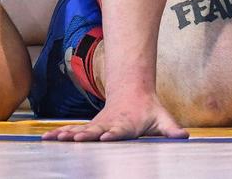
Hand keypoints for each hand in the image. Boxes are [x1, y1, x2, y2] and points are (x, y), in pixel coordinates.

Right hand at [41, 91, 188, 141]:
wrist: (133, 93)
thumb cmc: (149, 111)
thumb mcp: (162, 119)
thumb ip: (171, 128)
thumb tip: (185, 135)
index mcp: (126, 124)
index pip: (119, 130)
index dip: (113, 133)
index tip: (106, 136)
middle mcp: (109, 124)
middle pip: (95, 130)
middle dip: (84, 135)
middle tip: (74, 140)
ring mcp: (98, 125)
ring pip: (80, 130)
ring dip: (66, 135)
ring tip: (52, 139)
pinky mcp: (90, 127)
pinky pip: (73, 132)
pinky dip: (60, 134)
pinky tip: (46, 139)